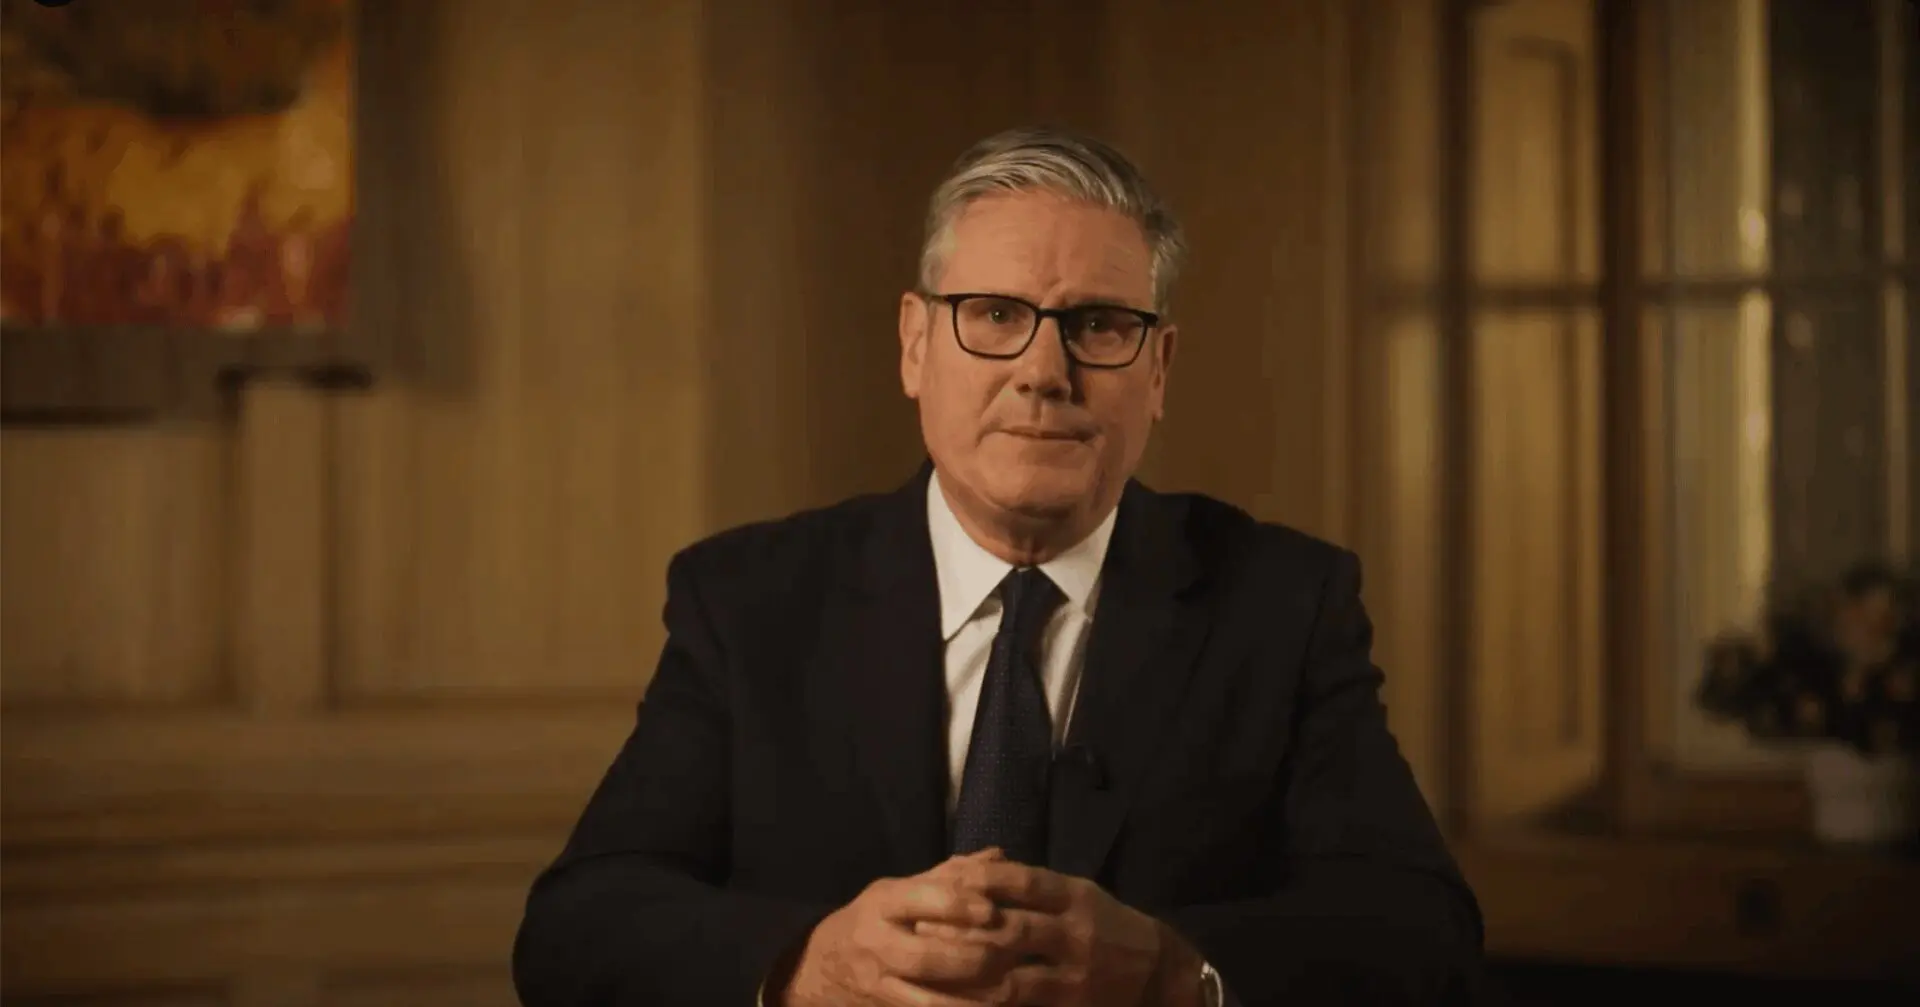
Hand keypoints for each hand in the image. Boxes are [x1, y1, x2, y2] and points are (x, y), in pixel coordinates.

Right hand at [773, 848, 1014, 1006]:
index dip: (960, 905)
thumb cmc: (873, 921)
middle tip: (1013, 953)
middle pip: (928, 957)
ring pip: (931, 1000)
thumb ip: (948, 877)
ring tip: (1010, 989)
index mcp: (883, 904)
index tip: (993, 910)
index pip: (921, 900)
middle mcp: (878, 946)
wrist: (820, 970)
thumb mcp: (899, 890)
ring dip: (975, 998)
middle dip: (975, 958)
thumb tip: (999, 855)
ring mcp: (881, 986)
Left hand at [922, 860, 1207, 1006]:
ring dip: (969, 977)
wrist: (1160, 972)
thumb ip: (1032, 884)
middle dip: (963, 932)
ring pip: (1012, 978)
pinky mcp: (1070, 1006)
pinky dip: (989, 1006)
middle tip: (919, 931)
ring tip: (930, 975)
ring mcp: (1073, 975)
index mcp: (1074, 896)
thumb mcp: (1077, 894)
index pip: (1021, 882)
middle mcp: (1074, 933)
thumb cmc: (1107, 925)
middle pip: (1011, 929)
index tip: (940, 880)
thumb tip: (975, 865)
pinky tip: (962, 1003)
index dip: (979, 881)